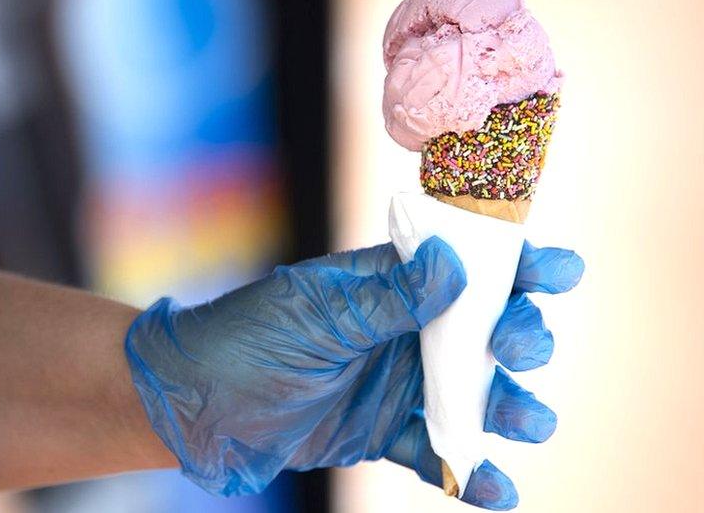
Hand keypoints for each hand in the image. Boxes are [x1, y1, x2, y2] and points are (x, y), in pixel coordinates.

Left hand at [125, 237, 582, 508]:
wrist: (195, 406)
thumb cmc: (245, 339)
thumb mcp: (315, 315)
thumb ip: (386, 298)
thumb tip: (454, 264)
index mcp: (389, 284)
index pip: (467, 266)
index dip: (518, 265)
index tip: (558, 271)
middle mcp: (403, 332)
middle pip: (485, 332)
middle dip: (520, 336)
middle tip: (517, 348)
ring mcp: (396, 385)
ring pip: (474, 396)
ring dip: (510, 407)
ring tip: (528, 421)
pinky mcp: (381, 433)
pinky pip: (435, 454)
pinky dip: (468, 472)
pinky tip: (496, 488)